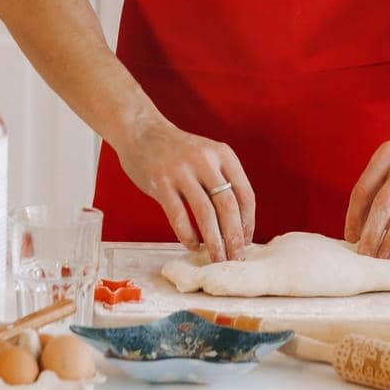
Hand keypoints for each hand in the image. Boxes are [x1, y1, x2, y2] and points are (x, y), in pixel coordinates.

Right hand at [116, 117, 254, 262]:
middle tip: (235, 258)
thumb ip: (222, 182)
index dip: (248, 222)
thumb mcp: (208, 156)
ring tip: (216, 258)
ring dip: (213, 241)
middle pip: (228, 205)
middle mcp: (205, 160)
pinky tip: (192, 245)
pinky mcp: (160, 182)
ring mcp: (181, 171)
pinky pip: (178, 215)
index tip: (246, 242)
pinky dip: (188, 235)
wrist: (141, 131)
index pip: (245, 194)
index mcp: (223, 154)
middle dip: (234, 237)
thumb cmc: (179, 151)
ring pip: (205, 213)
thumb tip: (236, 225)